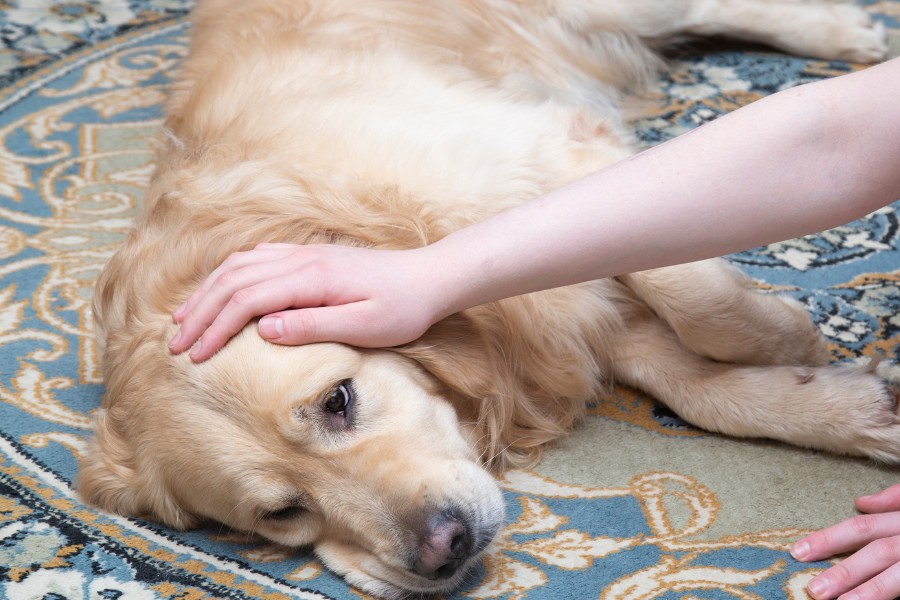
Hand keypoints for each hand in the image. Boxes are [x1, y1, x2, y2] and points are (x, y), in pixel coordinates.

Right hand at [168, 243, 443, 360]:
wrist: (430, 277)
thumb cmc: (404, 308)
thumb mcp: (365, 326)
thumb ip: (313, 326)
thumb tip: (263, 330)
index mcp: (311, 279)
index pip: (246, 300)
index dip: (215, 328)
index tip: (193, 356)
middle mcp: (301, 259)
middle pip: (233, 280)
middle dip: (200, 312)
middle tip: (174, 344)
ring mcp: (304, 254)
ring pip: (240, 266)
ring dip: (208, 292)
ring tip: (184, 319)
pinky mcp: (310, 256)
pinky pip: (257, 258)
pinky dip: (229, 275)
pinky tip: (221, 290)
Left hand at [791, 484, 899, 599]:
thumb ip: (895, 499)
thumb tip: (861, 501)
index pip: (861, 527)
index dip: (829, 539)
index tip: (798, 552)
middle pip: (877, 553)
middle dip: (845, 572)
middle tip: (814, 590)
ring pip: (896, 576)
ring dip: (869, 591)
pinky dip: (887, 596)